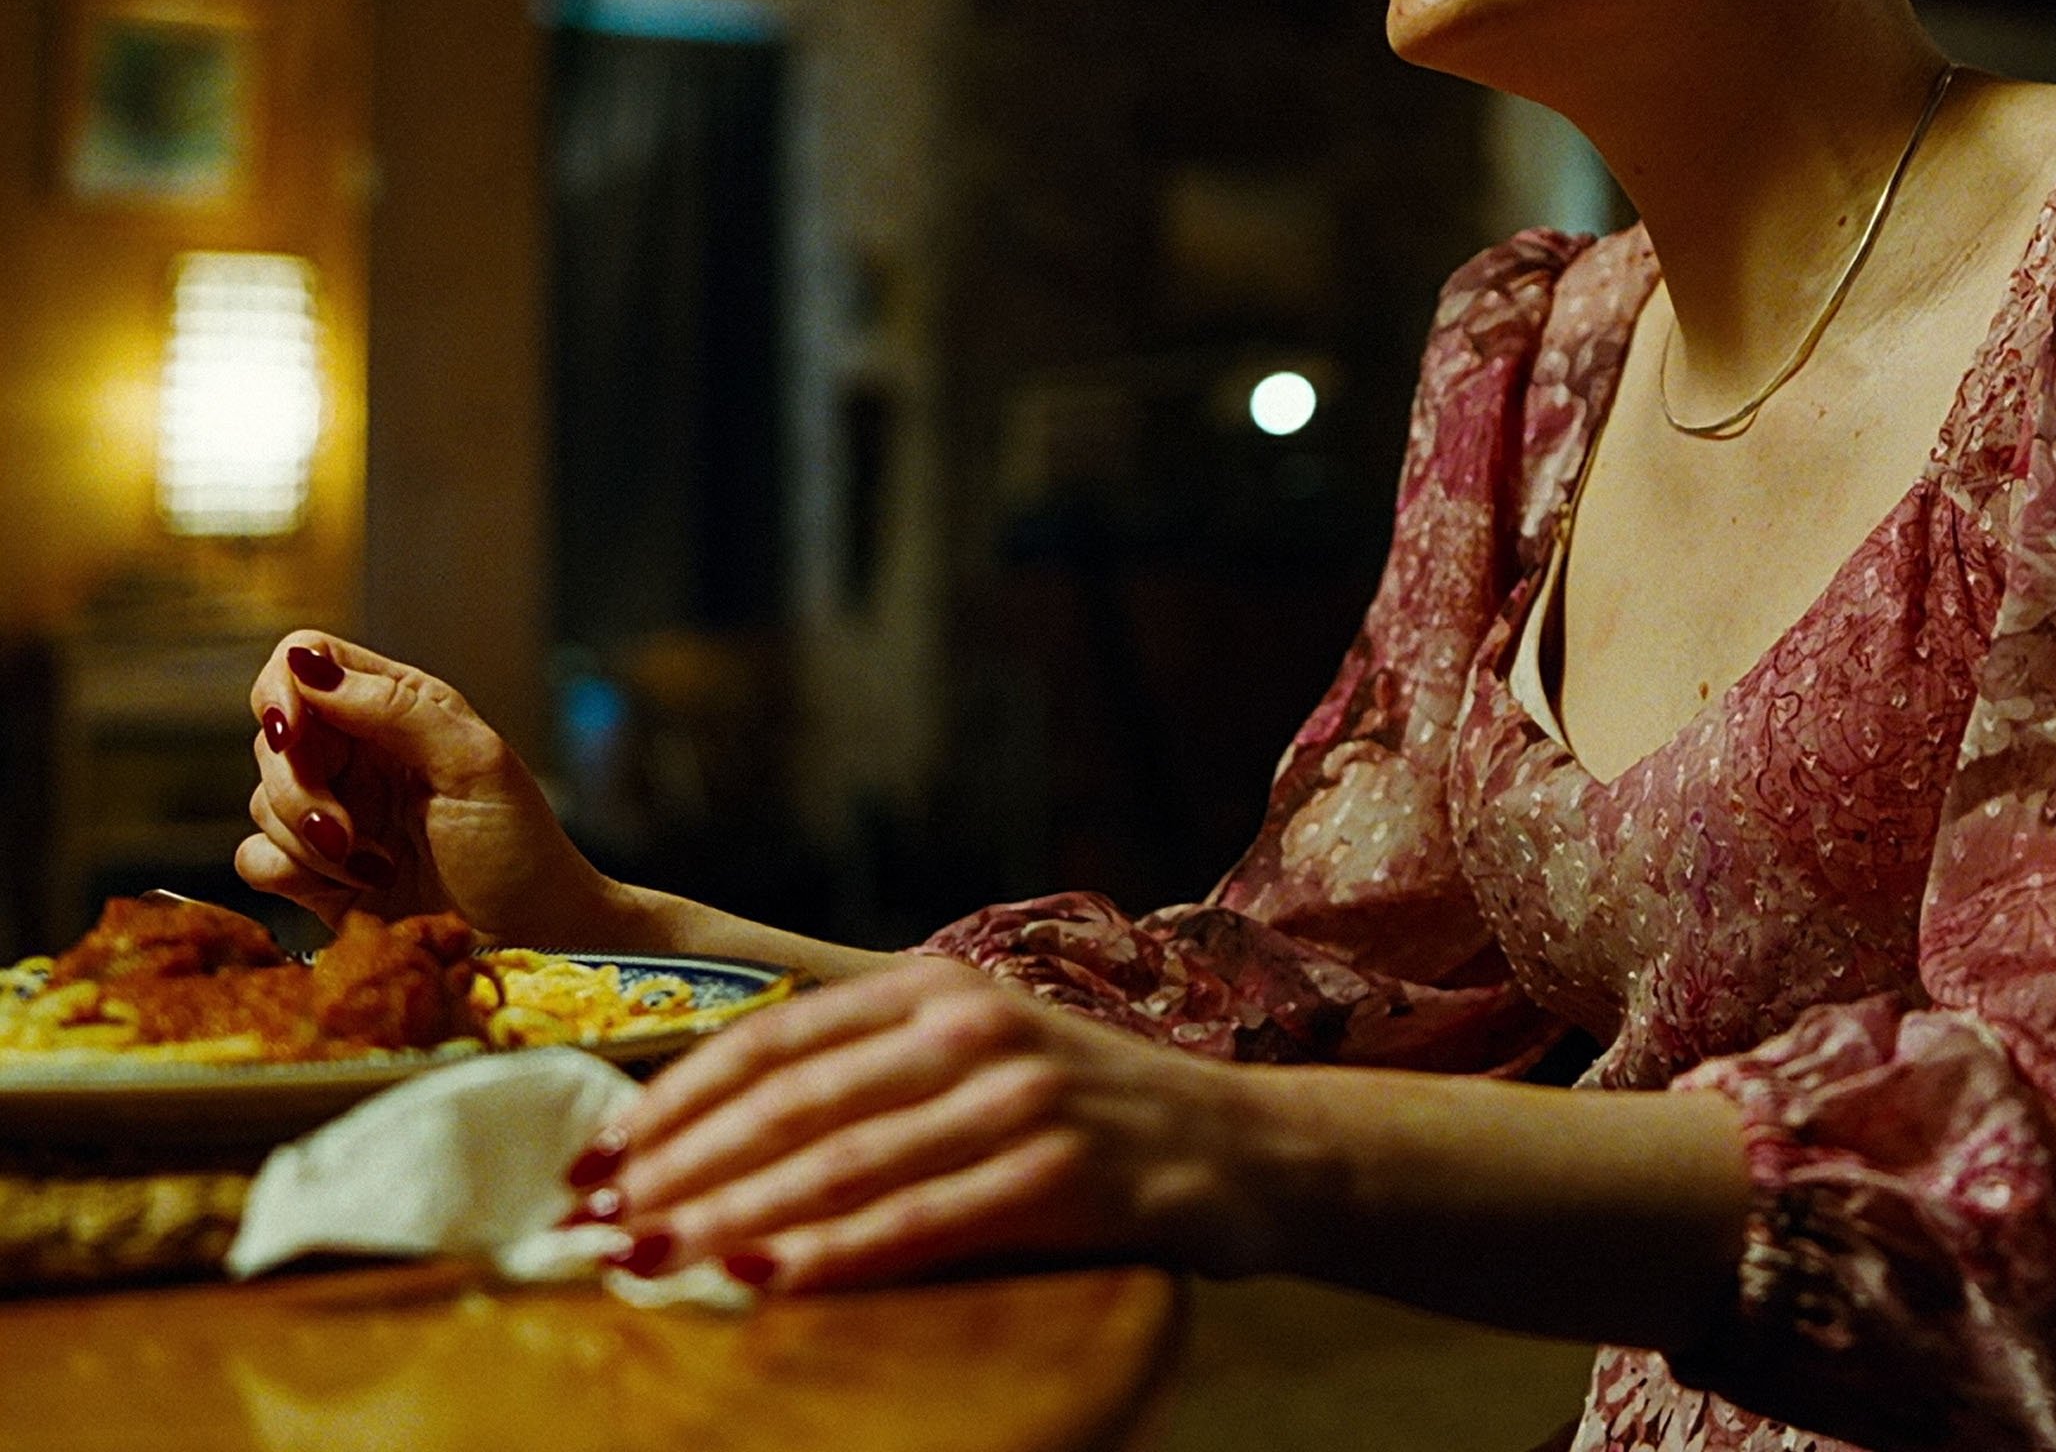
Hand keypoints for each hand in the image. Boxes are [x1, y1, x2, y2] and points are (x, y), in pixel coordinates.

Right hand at [236, 630, 615, 942]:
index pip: (307, 660)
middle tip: (343, 831)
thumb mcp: (475, 762)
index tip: (291, 733)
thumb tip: (309, 666)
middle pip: (272, 738)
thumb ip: (397, 709)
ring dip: (310, 841)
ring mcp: (332, 810)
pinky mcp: (312, 870)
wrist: (529, 934)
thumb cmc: (519, 845)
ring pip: (260, 801)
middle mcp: (357, 752)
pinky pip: (254, 856)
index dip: (283, 690)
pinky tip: (357, 885)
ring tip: (378, 864)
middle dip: (298, 789)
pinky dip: (293, 873)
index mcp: (398, 708)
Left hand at [580, 957, 1282, 1292]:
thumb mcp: (981, 1060)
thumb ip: (871, 1080)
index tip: (589, 1161)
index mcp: (936, 988)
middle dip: (674, 1170)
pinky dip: (834, 1254)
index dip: (669, 1101)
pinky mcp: (1066, 1174)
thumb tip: (708, 1146)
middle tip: (588, 1229)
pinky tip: (764, 1281)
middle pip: (789, 1102)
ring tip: (643, 1264)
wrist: (1254, 1147)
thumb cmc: (1093, 1117)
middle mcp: (975, 1027)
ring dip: (727, 1217)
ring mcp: (1025, 1098)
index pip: (770, 1038)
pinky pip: (923, 1222)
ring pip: (841, 1162)